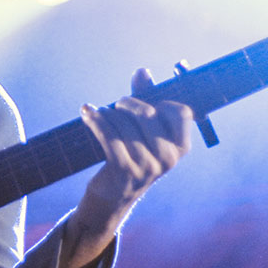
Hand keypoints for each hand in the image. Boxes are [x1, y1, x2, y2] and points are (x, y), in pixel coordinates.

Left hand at [57, 69, 192, 267]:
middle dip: (127, 103)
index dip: (160, 100)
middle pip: (147, 113)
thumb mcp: (142, 129)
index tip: (145, 101)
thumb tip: (143, 71)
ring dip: (106, 113)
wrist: (113, 196)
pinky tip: (86, 112)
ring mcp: (148, 166)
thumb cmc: (131, 153)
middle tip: (116, 106)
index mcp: (181, 147)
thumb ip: (145, 98)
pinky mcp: (124, 170)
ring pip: (124, 123)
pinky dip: (95, 120)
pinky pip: (108, 135)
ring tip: (97, 113)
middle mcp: (169, 157)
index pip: (180, 111)